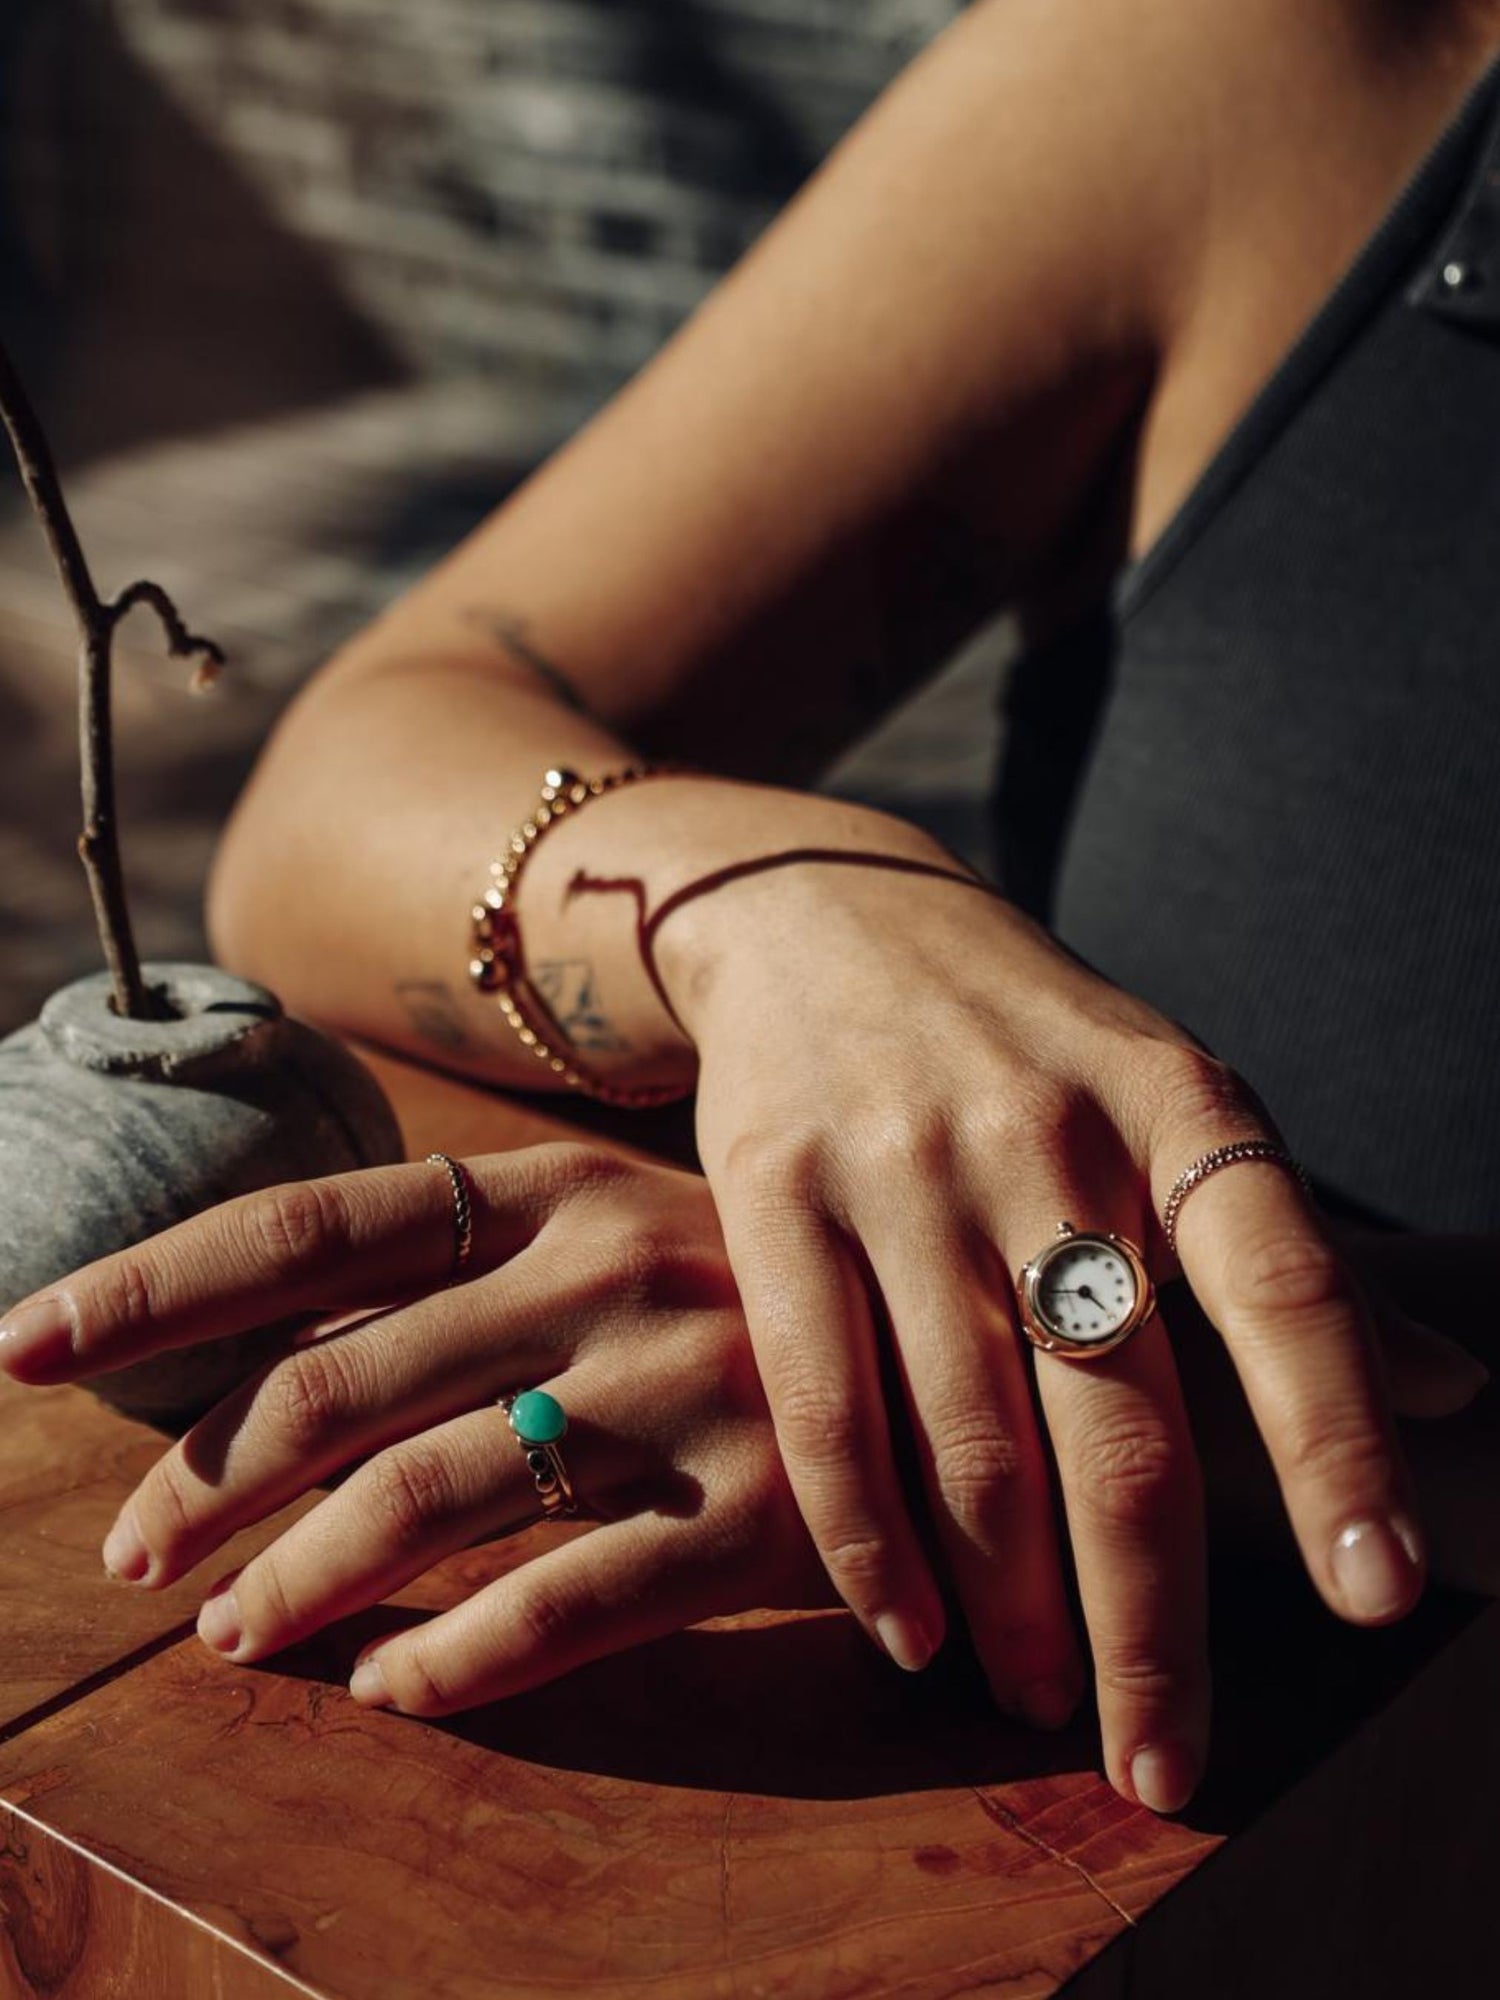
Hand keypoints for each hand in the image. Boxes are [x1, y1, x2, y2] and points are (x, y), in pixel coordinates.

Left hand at [0, 1148, 829, 1712]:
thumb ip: (465, 1289)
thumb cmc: (758, 1304)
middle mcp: (606, 1271)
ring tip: (235, 1638)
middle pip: (344, 1378)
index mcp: (553, 1190)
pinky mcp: (762, 1510)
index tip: (20, 1338)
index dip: (153, 1284)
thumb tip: (273, 1364)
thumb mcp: (617, 1241)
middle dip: (209, 1481)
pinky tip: (395, 1688)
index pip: (311, 1224)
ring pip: (433, 1497)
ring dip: (304, 1583)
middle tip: (134, 1561)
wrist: (979, 1353)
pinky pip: (567, 1604)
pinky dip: (457, 1659)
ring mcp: (686, 1387)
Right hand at [662, 843, 1428, 1813]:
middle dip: (1152, 1622)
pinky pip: (825, 1404)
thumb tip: (1458, 1394)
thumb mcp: (1178, 1098)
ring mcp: (902, 1165)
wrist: (824, 915)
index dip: (1335, 1447)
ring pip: (973, 1438)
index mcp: (1178, 1105)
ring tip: (1046, 1702)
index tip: (1376, 1596)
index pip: (1285, 1289)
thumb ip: (1305, 1256)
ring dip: (1012, 1608)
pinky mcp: (775, 1192)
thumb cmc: (1031, 1036)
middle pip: (1120, 1419)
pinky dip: (866, 1540)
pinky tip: (905, 1628)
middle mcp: (1044, 1136)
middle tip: (1164, 1764)